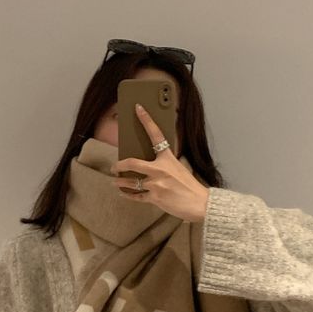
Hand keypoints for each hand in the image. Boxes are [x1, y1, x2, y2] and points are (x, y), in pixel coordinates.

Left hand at [110, 104, 209, 223]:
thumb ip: (164, 164)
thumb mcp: (178, 168)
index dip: (146, 120)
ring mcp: (156, 184)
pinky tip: (123, 193)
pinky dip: (128, 195)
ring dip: (120, 182)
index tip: (138, 108)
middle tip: (113, 167)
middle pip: (132, 163)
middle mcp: (160, 169)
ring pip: (130, 182)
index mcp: (168, 158)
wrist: (199, 203)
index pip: (156, 134)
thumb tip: (148, 163)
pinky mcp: (155, 198)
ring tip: (114, 182)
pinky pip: (136, 196)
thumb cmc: (190, 185)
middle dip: (119, 165)